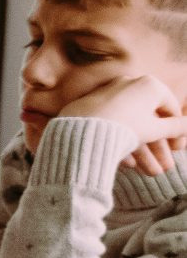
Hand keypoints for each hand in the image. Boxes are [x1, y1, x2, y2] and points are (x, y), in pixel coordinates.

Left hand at [59, 75, 186, 170]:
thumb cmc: (125, 126)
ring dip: (144, 152)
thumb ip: (177, 127)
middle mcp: (129, 84)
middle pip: (150, 121)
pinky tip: (128, 165)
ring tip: (150, 173)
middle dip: (159, 148)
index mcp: (150, 85)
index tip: (178, 150)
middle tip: (166, 167)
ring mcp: (110, 94)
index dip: (177, 132)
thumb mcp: (157, 129)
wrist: (82, 130)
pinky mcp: (93, 106)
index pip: (171, 109)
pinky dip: (122, 143)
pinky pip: (112, 125)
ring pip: (131, 126)